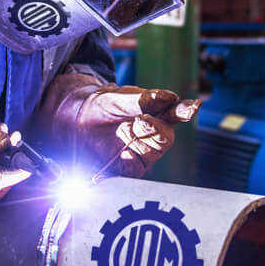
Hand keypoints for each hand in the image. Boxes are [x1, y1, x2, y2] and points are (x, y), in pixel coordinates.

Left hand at [73, 84, 200, 177]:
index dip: (185, 110)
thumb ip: (141, 100)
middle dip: (158, 128)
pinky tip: (121, 149)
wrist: (72, 120)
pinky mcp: (129, 168)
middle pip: (166, 135)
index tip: (192, 106)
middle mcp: (152, 134)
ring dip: (143, 139)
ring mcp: (141, 152)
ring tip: (126, 128)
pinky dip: (130, 160)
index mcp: (155, 113)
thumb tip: (169, 97)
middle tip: (142, 119)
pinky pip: (136, 168)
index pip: (175, 113)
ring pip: (154, 150)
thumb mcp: (116, 99)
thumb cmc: (98, 106)